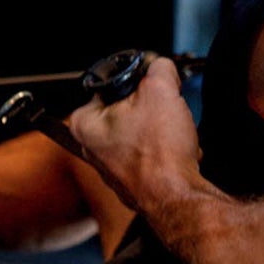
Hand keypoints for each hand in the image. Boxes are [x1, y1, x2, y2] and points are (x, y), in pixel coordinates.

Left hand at [68, 56, 203, 214]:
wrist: (178, 197)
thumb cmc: (159, 155)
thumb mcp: (160, 89)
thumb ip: (158, 67)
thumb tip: (160, 66)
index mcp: (84, 122)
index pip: (112, 83)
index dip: (139, 81)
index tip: (152, 88)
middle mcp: (92, 147)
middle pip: (129, 106)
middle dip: (153, 107)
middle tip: (163, 114)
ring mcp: (113, 166)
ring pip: (144, 128)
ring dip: (163, 127)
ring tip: (170, 135)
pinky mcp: (134, 179)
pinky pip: (153, 151)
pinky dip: (167, 149)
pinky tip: (174, 153)